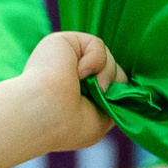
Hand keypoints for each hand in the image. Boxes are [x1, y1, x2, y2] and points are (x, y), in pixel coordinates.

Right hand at [19, 31, 128, 156]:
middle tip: (97, 95)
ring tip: (81, 85)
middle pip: (113, 70)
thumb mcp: (101, 119)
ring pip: (108, 57)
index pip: (109, 86)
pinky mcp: (64, 42)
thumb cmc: (69, 125)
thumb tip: (122, 83)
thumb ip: (114, 102)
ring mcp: (66, 58)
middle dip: (112, 83)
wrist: (46, 115)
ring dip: (104, 74)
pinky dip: (94, 60)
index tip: (108, 105)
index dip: (115, 93)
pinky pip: (97, 44)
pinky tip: (76, 72)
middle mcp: (70, 75)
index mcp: (75, 94)